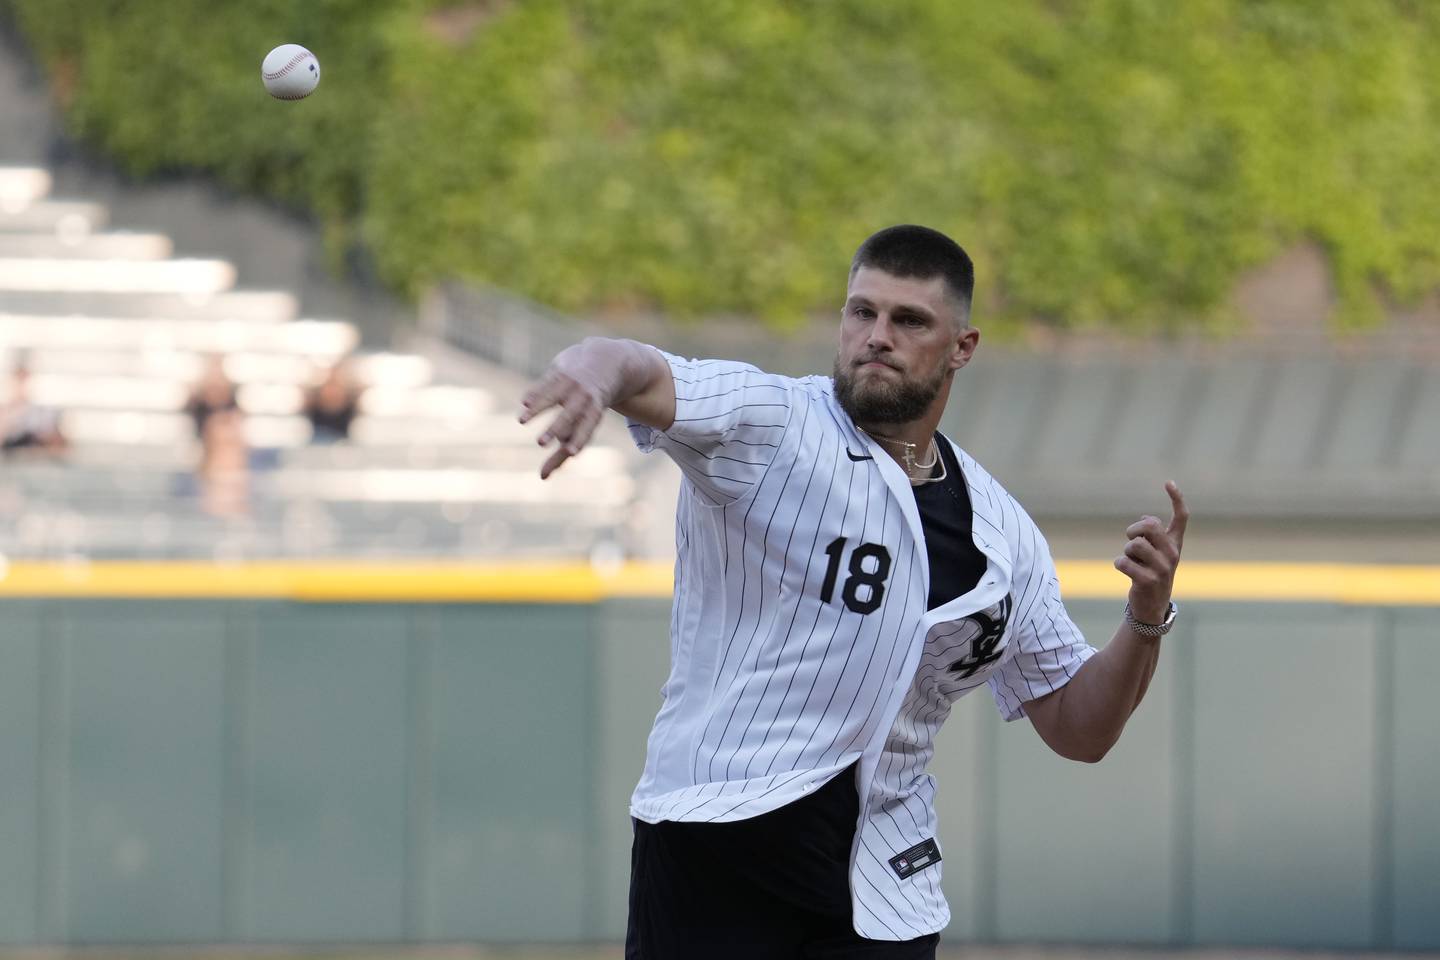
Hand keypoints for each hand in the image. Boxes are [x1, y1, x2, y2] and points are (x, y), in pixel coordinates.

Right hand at [518, 341, 615, 478]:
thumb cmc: (590, 405)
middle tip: (540, 443)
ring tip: (521, 421)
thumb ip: (562, 452)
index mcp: (593, 413)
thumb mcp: (582, 425)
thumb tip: (543, 477)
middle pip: (569, 415)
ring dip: (537, 409)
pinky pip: (545, 383)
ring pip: (552, 397)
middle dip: (555, 428)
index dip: (579, 439)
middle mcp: (583, 399)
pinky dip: (535, 393)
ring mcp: (571, 384)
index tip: (570, 452)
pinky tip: (524, 403)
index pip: (586, 428)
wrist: (605, 362)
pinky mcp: (560, 371)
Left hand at [1114, 481, 1188, 623]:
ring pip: (1134, 545)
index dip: (1176, 499)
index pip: (1181, 517)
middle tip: (1131, 541)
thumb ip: (1152, 535)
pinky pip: (1123, 562)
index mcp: (1175, 544)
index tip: (1168, 482)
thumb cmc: (1150, 572)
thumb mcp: (1155, 553)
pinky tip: (1127, 572)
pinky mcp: (1148, 581)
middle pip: (1150, 526)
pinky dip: (1119, 564)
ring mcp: (1162, 569)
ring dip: (1126, 551)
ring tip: (1131, 561)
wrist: (1152, 606)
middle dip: (1134, 530)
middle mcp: (1172, 554)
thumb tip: (1145, 518)